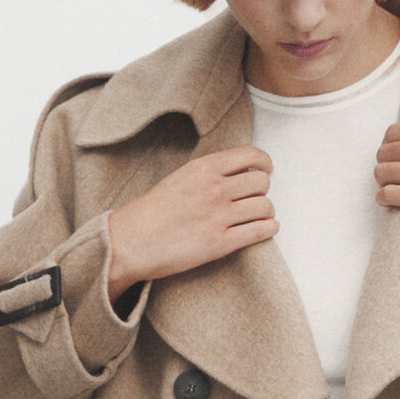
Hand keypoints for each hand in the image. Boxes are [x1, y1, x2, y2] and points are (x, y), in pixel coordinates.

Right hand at [107, 146, 276, 300]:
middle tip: (256, 197)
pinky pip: (259, 231)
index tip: (266, 169)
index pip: (250, 155)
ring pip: (265, 206)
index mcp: (203, 169)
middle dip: (263, 190)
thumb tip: (237, 173)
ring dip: (266, 211)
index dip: (264, 162)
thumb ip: (208, 174)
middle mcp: (214, 189)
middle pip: (261, 181)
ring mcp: (218, 216)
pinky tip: (267, 228)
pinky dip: (269, 229)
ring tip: (259, 216)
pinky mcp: (220, 243)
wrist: (130, 243)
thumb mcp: (180, 179)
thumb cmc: (151, 214)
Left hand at [374, 118, 399, 227]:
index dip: (389, 146)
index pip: (392, 133)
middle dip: (385, 163)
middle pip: (384, 153)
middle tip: (392, 173)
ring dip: (383, 181)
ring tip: (391, 187)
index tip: (393, 155)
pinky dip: (384, 198)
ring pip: (382, 173)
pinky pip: (388, 196)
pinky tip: (389, 200)